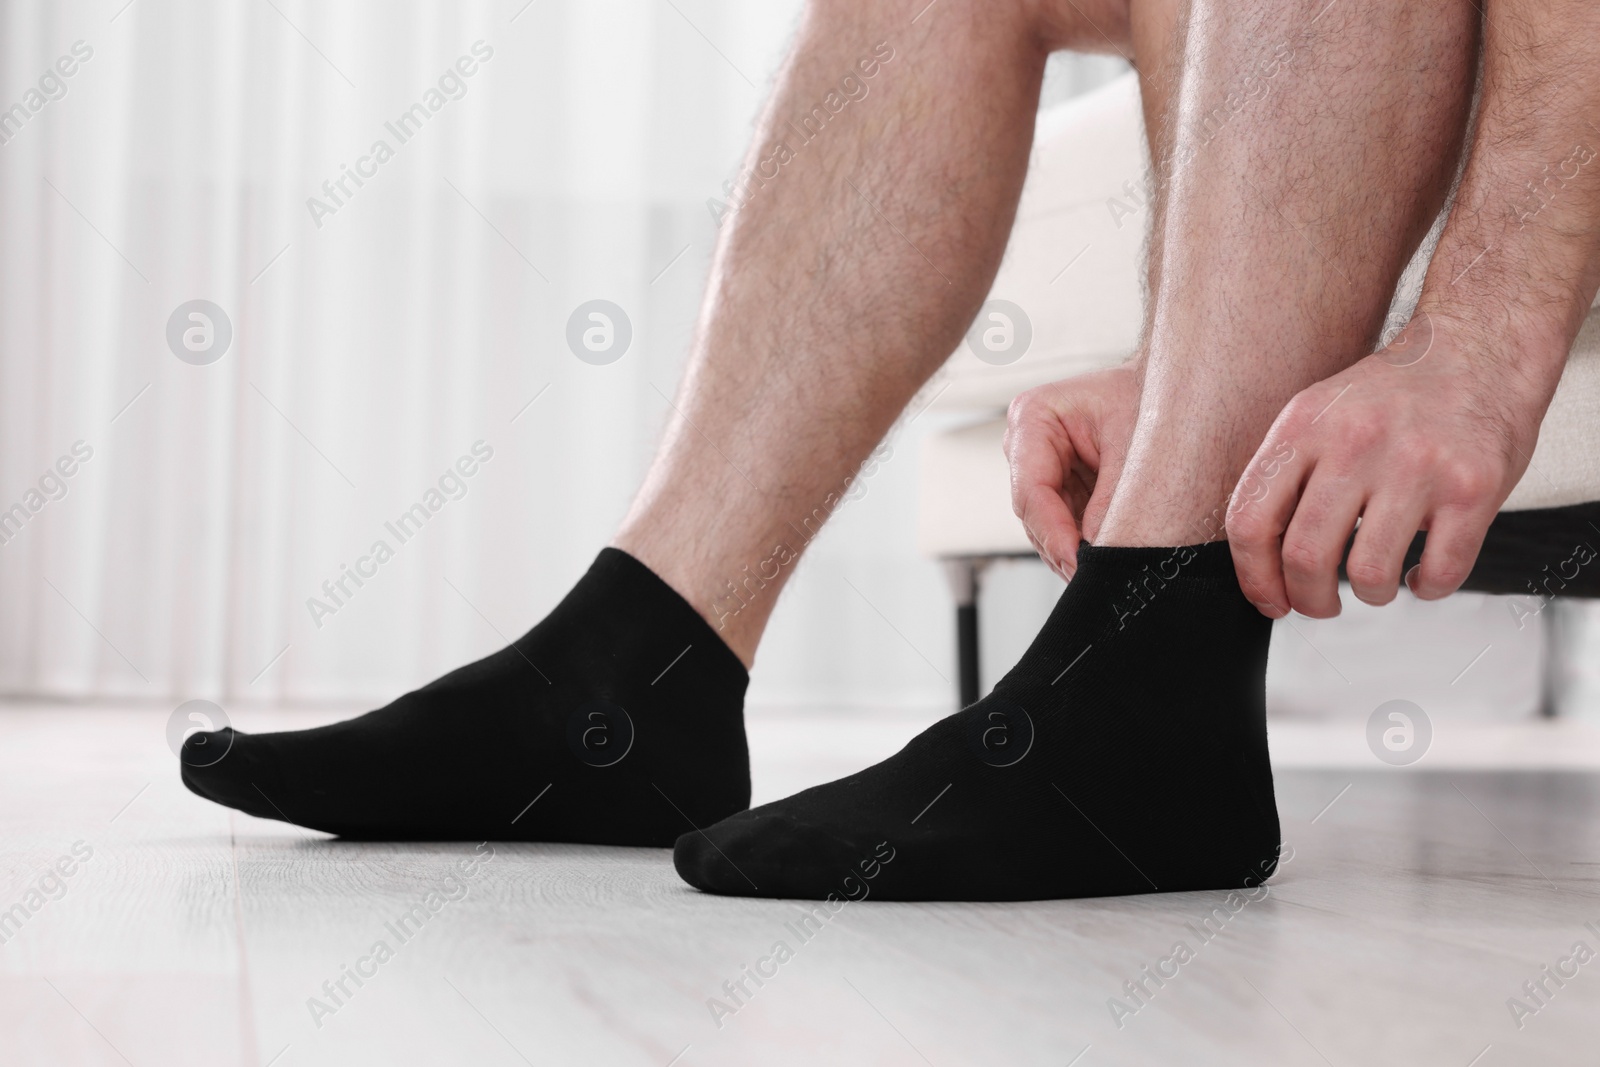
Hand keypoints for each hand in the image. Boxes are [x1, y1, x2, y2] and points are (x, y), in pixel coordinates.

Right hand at [1003, 365, 1140, 579]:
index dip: (1052, 531)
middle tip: (1096, 577)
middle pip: (1034, 514)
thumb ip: (1110, 501)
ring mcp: (1042, 470)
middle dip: (1064, 547)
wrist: (1174, 389)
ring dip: (1073, 552)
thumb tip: (1096, 553)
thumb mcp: (1135, 447)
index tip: (1076, 562)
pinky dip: (1084, 546)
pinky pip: (1065, 528)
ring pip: (1046, 528)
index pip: (1031, 489)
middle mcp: (1027, 446)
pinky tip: (1106, 558)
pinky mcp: (1062, 490)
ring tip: (1107, 571)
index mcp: (1033, 417)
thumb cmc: (1151, 398)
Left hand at [1226, 318, 1544, 617]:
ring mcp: (1416, 465)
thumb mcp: (1319, 412)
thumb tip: (1259, 558)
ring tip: (1375, 583)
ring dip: (1369, 595)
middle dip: (1308, 600)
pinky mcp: (1472, 487)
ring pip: (1368, 574)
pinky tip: (1422, 573)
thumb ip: (1287, 473)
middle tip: (1319, 605)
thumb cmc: (1396, 393)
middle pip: (1304, 556)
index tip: (1269, 599)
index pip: (1250, 520)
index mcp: (1304, 426)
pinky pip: (1439, 571)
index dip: (1253, 576)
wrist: (1481, 347)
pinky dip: (1426, 588)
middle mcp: (1356, 442)